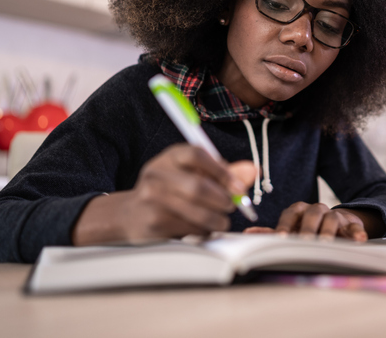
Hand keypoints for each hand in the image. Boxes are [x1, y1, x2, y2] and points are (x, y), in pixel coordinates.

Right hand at [73, 144, 255, 245]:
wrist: (131, 214)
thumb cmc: (170, 191)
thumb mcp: (193, 174)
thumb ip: (224, 172)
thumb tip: (253, 171)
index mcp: (170, 156)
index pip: (197, 154)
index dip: (222, 170)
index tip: (238, 187)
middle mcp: (156, 174)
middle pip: (198, 186)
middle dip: (222, 200)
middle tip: (232, 206)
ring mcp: (151, 199)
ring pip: (196, 212)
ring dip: (217, 220)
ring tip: (222, 221)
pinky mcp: (153, 222)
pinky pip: (188, 228)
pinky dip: (203, 231)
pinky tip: (203, 229)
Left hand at [244, 202, 370, 241]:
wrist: (338, 223)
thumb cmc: (309, 228)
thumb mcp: (292, 229)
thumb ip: (273, 232)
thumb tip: (249, 233)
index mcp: (299, 211)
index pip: (290, 214)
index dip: (285, 225)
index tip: (281, 238)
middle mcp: (316, 210)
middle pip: (311, 215)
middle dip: (307, 229)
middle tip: (305, 242)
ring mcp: (334, 216)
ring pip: (332, 219)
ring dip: (328, 231)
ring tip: (326, 243)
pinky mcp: (351, 224)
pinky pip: (354, 227)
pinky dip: (356, 233)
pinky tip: (359, 239)